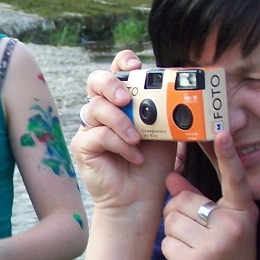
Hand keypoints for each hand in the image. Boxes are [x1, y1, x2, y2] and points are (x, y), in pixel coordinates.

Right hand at [72, 51, 174, 212]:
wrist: (140, 196)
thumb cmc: (152, 164)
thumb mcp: (165, 131)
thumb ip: (164, 110)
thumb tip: (177, 89)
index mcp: (122, 101)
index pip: (116, 70)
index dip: (122, 62)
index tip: (135, 65)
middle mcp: (103, 110)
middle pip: (95, 81)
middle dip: (111, 85)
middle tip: (127, 100)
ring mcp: (90, 127)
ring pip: (95, 108)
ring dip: (120, 122)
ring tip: (138, 139)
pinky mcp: (83, 146)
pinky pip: (97, 135)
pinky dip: (119, 144)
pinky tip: (134, 155)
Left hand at [161, 131, 259, 259]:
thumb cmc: (228, 259)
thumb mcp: (222, 226)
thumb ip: (198, 199)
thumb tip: (171, 175)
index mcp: (243, 212)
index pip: (234, 179)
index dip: (228, 155)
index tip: (222, 131)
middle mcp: (233, 226)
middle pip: (182, 201)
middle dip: (178, 215)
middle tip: (196, 236)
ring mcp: (216, 245)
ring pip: (171, 221)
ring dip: (174, 236)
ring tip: (194, 250)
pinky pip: (167, 243)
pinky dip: (171, 252)